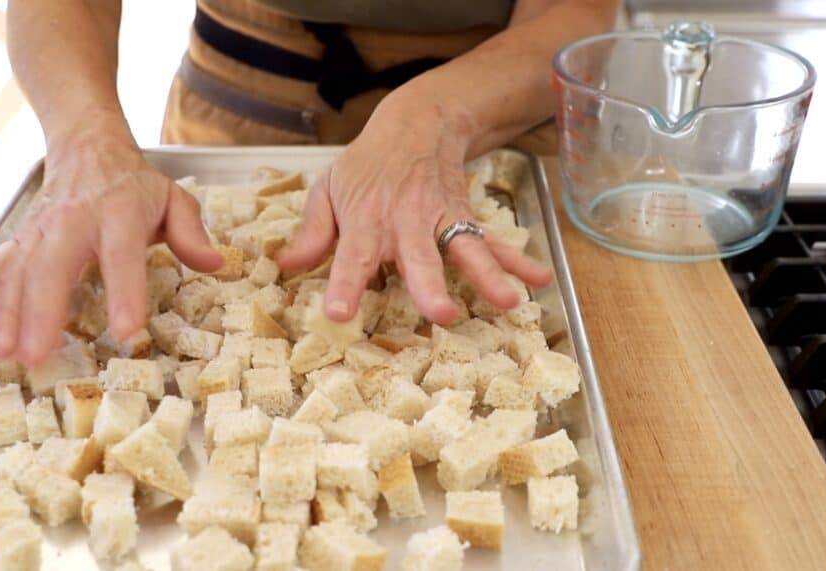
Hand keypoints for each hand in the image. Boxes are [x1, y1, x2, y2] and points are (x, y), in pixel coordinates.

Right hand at [0, 131, 221, 366]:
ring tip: (9, 354)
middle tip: (38, 355)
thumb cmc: (136, 185)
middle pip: (54, 266)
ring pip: (20, 271)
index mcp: (120, 213)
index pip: (122, 256)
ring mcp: (43, 229)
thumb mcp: (174, 199)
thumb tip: (214, 263)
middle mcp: (75, 221)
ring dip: (10, 314)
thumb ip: (192, 233)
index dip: (124, 294)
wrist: (89, 147)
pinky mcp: (22, 236)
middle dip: (43, 312)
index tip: (126, 331)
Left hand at [276, 102, 552, 323]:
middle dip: (431, 286)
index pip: (352, 256)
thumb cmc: (366, 166)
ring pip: (466, 251)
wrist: (415, 124)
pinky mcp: (466, 221)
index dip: (345, 285)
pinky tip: (539, 281)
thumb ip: (311, 232)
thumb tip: (286, 266)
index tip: (340, 314)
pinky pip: (494, 243)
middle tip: (442, 314)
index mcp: (366, 221)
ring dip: (488, 276)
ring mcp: (442, 222)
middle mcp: (407, 224)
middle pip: (420, 257)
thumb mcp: (328, 190)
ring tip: (509, 302)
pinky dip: (518, 261)